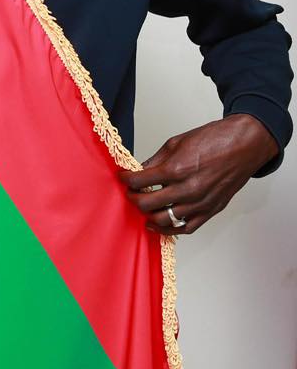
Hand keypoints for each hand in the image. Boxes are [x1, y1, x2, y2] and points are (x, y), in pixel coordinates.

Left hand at [120, 115, 278, 235]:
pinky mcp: (211, 210)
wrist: (245, 145)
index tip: (123, 177)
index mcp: (176, 169)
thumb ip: (155, 161)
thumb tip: (139, 171)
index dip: (126, 179)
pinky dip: (169, 229)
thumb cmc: (214, 139)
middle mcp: (188, 190)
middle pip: (147, 204)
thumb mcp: (176, 143)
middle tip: (130, 192)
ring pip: (163, 220)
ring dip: (148, 214)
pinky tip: (157, 224)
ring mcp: (200, 203)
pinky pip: (186, 228)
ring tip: (143, 207)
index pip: (139, 181)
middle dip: (133, 198)